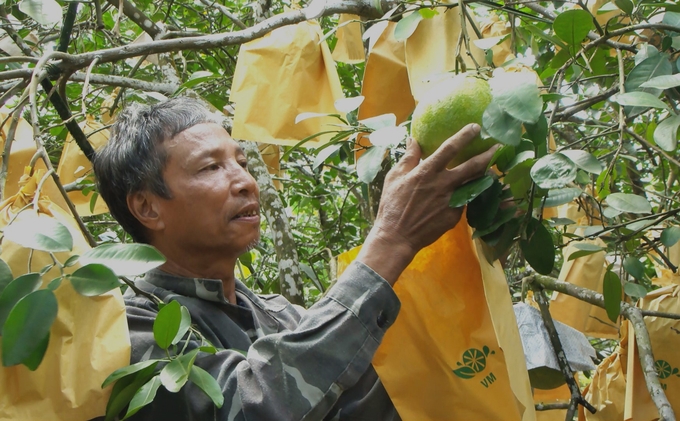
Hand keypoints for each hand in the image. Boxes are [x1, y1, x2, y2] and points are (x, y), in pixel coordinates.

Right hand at [357, 123, 496, 284]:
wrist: (397, 237)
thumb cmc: (392, 206)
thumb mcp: (394, 178)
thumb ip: (408, 158)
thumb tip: (413, 140)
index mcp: (427, 172)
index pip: (449, 148)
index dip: (464, 136)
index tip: (476, 127)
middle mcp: (443, 184)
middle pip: (472, 166)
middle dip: (488, 155)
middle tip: (499, 146)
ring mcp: (451, 201)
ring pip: (475, 184)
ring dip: (486, 175)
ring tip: (494, 168)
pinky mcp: (455, 216)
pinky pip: (466, 201)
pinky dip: (472, 194)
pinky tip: (478, 190)